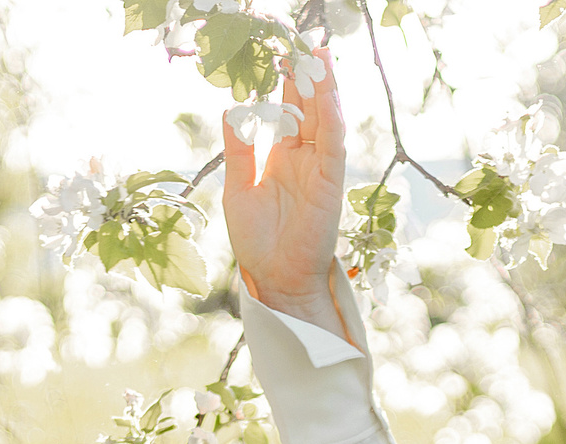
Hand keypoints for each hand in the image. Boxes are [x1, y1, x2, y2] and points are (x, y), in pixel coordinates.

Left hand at [221, 47, 346, 329]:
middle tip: (304, 41)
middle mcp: (305, 160)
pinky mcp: (330, 185)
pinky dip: (333, 122)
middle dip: (309, 75)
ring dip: (326, 89)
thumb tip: (232, 110)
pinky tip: (330, 98)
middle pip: (311, 108)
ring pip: (327, 121)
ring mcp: (320, 171)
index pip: (290, 110)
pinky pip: (333, 147)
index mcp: (284, 158)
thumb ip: (239, 149)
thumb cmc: (257, 242)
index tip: (282, 52)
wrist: (273, 279)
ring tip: (321, 56)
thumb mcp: (238, 187)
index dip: (288, 82)